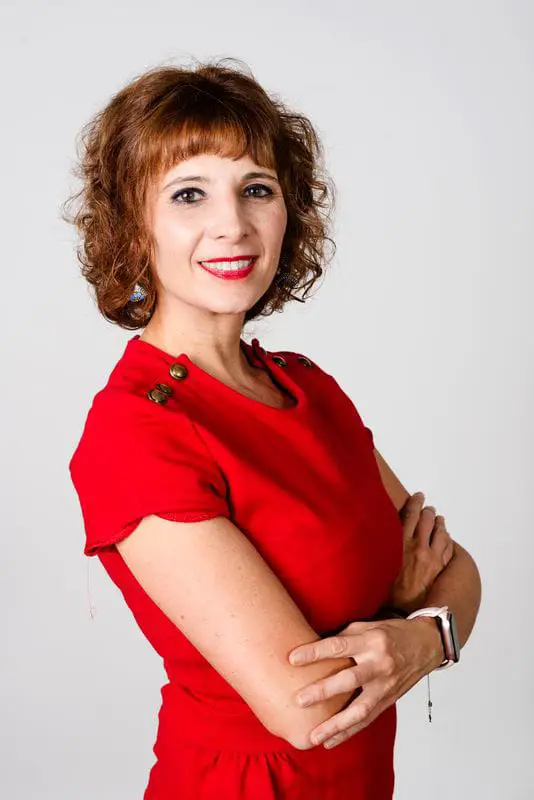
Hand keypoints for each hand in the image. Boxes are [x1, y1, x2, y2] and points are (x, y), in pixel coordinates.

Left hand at [288, 616, 442, 748]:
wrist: (426, 644)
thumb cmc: (391, 632)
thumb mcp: (367, 626)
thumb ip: (343, 637)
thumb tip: (312, 648)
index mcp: (371, 641)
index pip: (338, 646)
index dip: (315, 652)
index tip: (292, 659)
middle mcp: (379, 664)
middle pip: (349, 679)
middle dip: (324, 691)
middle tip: (300, 700)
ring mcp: (386, 685)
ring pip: (360, 709)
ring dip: (336, 725)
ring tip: (314, 736)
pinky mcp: (389, 700)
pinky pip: (367, 719)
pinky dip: (348, 732)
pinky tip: (330, 741)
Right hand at [387, 492, 454, 612]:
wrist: (403, 613)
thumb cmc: (386, 592)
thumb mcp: (378, 565)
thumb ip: (383, 549)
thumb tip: (379, 537)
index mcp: (402, 544)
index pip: (410, 516)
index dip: (415, 504)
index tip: (418, 496)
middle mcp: (419, 548)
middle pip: (426, 521)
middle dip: (428, 512)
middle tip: (428, 507)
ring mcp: (432, 559)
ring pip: (440, 534)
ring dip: (440, 524)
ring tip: (439, 519)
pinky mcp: (440, 570)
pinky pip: (448, 549)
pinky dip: (448, 540)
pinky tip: (447, 538)